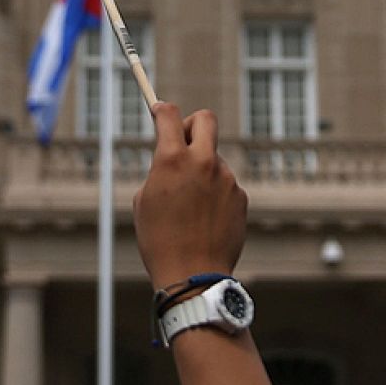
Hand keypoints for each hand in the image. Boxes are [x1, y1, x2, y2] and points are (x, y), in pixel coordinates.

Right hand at [133, 103, 248, 288]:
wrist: (193, 275)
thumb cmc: (159, 241)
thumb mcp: (144, 201)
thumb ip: (160, 171)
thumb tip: (171, 158)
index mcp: (172, 160)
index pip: (169, 115)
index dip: (161, 109)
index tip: (158, 111)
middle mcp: (203, 162)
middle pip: (205, 119)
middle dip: (193, 124)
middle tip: (184, 141)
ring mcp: (226, 178)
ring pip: (213, 160)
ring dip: (203, 171)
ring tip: (190, 207)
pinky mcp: (241, 196)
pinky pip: (225, 185)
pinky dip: (215, 194)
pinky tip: (205, 220)